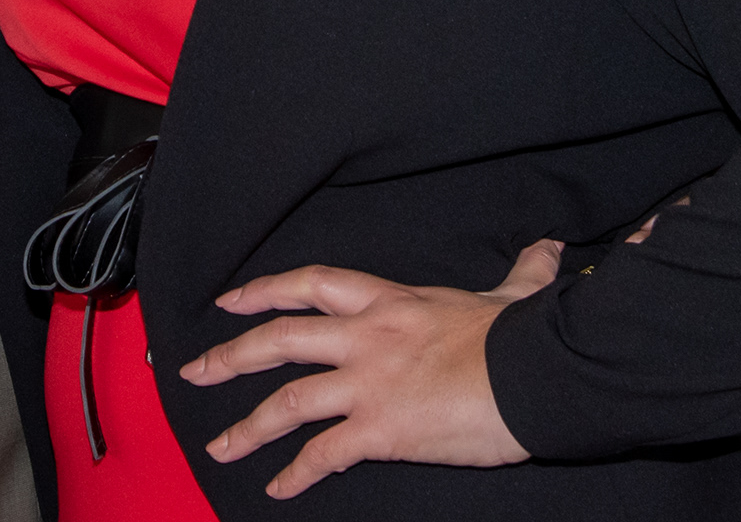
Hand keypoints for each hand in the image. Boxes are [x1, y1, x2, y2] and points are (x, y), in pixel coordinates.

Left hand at [180, 240, 562, 498]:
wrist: (538, 376)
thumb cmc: (522, 337)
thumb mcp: (512, 297)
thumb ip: (520, 274)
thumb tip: (547, 251)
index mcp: (389, 302)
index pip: (311, 285)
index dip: (265, 291)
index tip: (231, 300)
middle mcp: (365, 338)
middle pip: (279, 339)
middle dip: (231, 356)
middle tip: (194, 370)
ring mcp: (368, 383)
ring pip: (287, 401)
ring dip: (247, 426)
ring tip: (219, 446)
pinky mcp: (379, 430)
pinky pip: (323, 454)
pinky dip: (295, 473)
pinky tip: (277, 488)